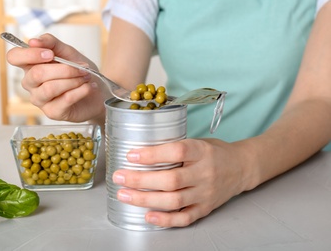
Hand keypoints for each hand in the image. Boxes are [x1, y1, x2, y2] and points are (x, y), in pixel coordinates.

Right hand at [6, 33, 107, 122]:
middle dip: (65, 69)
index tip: (50, 54)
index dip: (30, 54)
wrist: (97, 93)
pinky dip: (80, 91)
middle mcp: (31, 83)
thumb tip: (34, 41)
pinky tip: (88, 87)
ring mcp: (40, 99)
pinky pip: (65, 99)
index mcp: (30, 66)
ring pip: (50, 88)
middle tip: (82, 68)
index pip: (14, 57)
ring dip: (73, 80)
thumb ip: (52, 43)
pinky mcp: (52, 112)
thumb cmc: (79, 73)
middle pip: (36, 73)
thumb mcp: (68, 52)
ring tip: (86, 77)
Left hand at [112, 138, 248, 227]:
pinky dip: (165, 219)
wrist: (242, 168)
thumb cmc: (215, 152)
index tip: (131, 155)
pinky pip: (185, 218)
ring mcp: (206, 193)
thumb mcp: (199, 142)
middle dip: (140, 180)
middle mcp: (205, 173)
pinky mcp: (205, 208)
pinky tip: (147, 216)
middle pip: (171, 180)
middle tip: (119, 177)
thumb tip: (141, 152)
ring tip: (124, 195)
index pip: (176, 152)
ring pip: (173, 200)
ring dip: (145, 199)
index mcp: (203, 151)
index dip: (152, 154)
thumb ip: (175, 148)